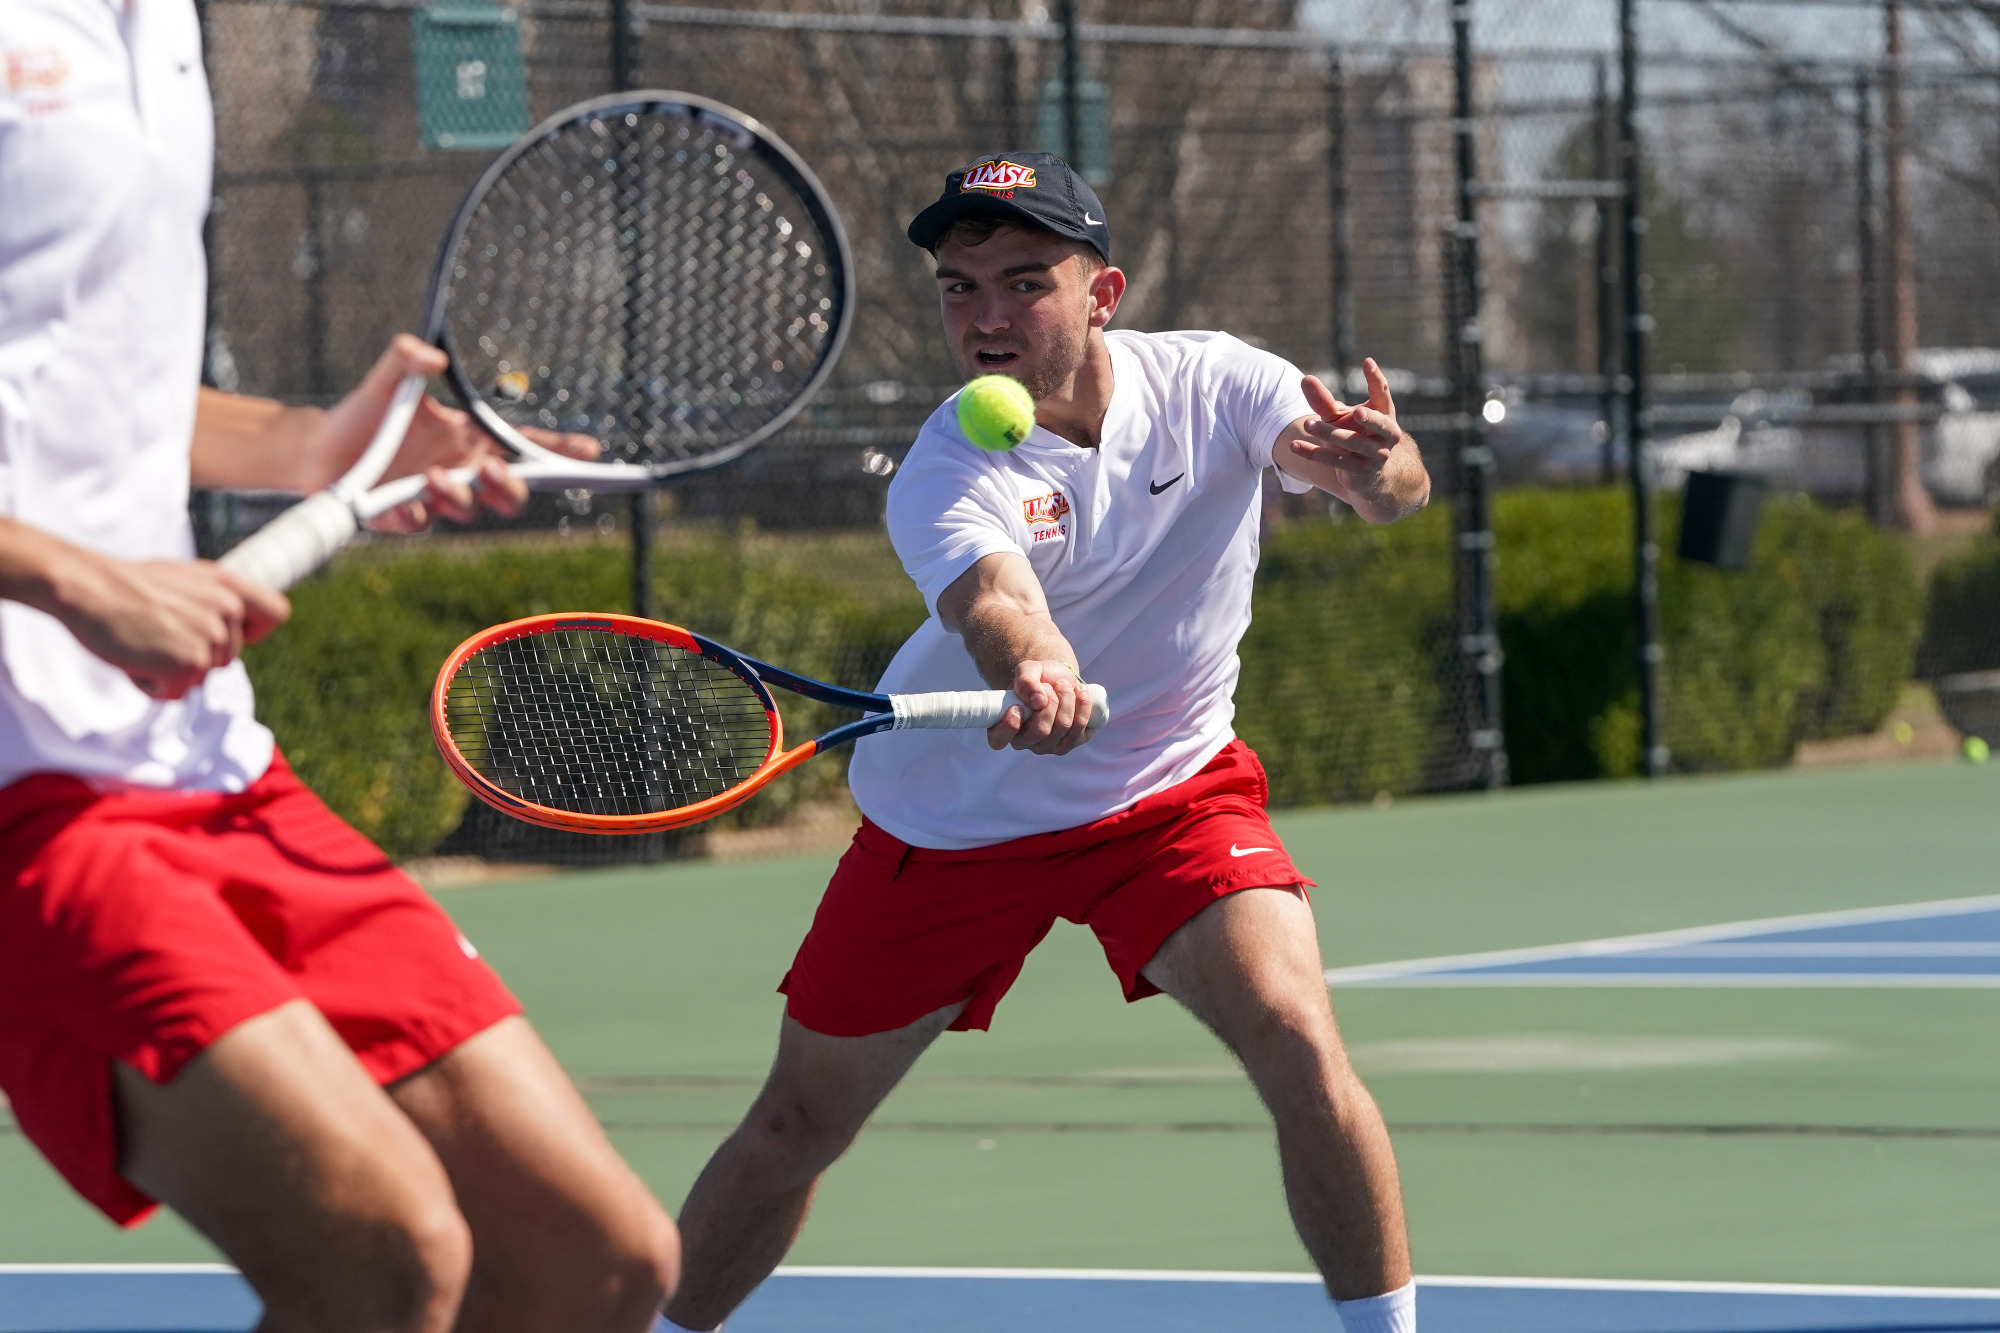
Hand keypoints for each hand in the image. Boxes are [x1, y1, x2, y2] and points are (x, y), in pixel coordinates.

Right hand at [55, 554, 290, 698]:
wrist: (87, 587)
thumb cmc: (126, 585)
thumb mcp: (185, 579)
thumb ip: (214, 600)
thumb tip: (233, 626)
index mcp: (228, 587)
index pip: (275, 613)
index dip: (254, 631)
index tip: (224, 634)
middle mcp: (227, 611)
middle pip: (227, 659)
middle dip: (192, 656)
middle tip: (155, 634)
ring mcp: (210, 639)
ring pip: (200, 678)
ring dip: (168, 672)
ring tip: (142, 643)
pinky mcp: (189, 664)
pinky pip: (175, 693)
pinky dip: (151, 685)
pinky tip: (134, 660)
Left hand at [312, 335, 599, 531]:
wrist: (315, 451)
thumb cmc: (360, 414)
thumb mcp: (384, 380)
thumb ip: (405, 357)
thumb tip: (433, 356)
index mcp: (467, 438)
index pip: (524, 445)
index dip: (560, 451)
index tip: (589, 452)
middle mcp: (459, 470)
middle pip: (511, 492)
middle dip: (511, 487)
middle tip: (492, 471)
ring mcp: (435, 497)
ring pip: (469, 510)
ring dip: (458, 496)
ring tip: (431, 478)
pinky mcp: (404, 517)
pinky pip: (422, 524)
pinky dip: (415, 515)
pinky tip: (402, 506)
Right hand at [986, 659, 1094, 754]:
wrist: (1059, 680)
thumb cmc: (1038, 678)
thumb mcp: (1027, 671)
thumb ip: (1025, 681)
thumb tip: (1038, 701)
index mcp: (1005, 728)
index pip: (998, 740)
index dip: (1008, 727)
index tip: (1018, 707)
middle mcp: (1026, 742)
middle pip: (1041, 731)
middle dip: (1049, 702)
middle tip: (1049, 685)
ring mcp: (1050, 746)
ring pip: (1063, 726)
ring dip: (1066, 699)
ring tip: (1063, 685)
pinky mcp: (1073, 742)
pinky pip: (1080, 728)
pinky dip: (1083, 705)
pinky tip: (1080, 692)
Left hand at [1288, 357, 1403, 487]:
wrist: (1366, 474)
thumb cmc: (1355, 435)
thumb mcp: (1339, 417)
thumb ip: (1323, 400)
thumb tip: (1305, 379)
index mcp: (1385, 413)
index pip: (1382, 394)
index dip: (1376, 378)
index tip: (1367, 361)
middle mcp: (1387, 434)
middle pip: (1380, 424)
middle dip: (1369, 418)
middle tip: (1356, 411)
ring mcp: (1377, 455)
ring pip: (1352, 442)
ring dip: (1328, 433)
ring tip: (1307, 423)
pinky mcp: (1361, 472)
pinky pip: (1336, 461)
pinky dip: (1313, 453)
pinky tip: (1294, 446)